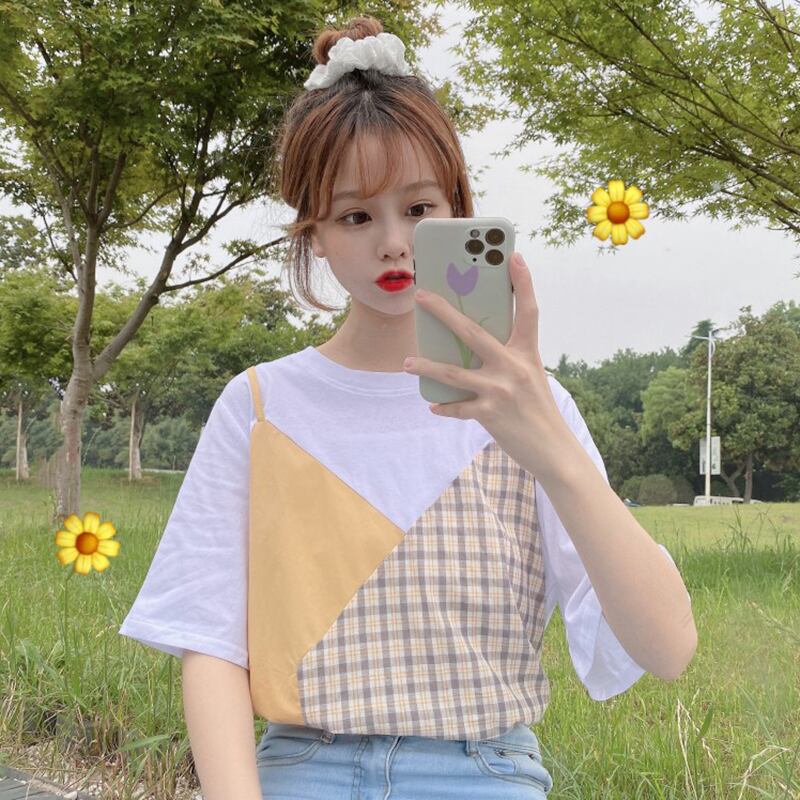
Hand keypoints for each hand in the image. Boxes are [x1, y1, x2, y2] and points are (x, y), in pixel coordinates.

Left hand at [403, 252, 572, 478]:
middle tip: (421, 296)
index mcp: (528, 353)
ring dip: (426, 366)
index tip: (514, 256)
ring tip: (406, 363)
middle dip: (443, 311)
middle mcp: (514, 367)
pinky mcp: (490, 413)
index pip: (527, 311)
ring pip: (453, 372)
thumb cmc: (538, 410)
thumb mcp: (530, 377)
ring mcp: (501, 390)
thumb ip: (507, 360)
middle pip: (472, 331)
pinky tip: (432, 406)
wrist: (554, 450)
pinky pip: (458, 407)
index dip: (522, 283)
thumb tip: (469, 348)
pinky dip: (444, 407)